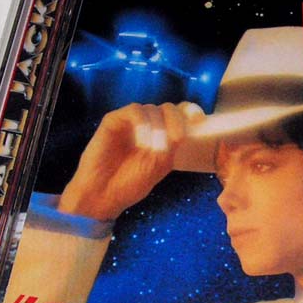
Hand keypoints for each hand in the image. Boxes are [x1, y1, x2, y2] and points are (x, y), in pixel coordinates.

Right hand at [58, 102, 204, 221]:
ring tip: (154, 150)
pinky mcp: (113, 120)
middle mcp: (146, 124)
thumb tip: (188, 129)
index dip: (191, 110)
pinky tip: (142, 140)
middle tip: (174, 141)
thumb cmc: (131, 183)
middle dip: (176, 121)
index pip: (179, 113)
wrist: (103, 194)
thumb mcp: (160, 164)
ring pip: (152, 108)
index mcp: (161, 134)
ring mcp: (130, 122)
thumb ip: (173, 145)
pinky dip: (142, 123)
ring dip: (158, 128)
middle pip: (168, 107)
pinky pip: (134, 110)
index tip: (199, 120)